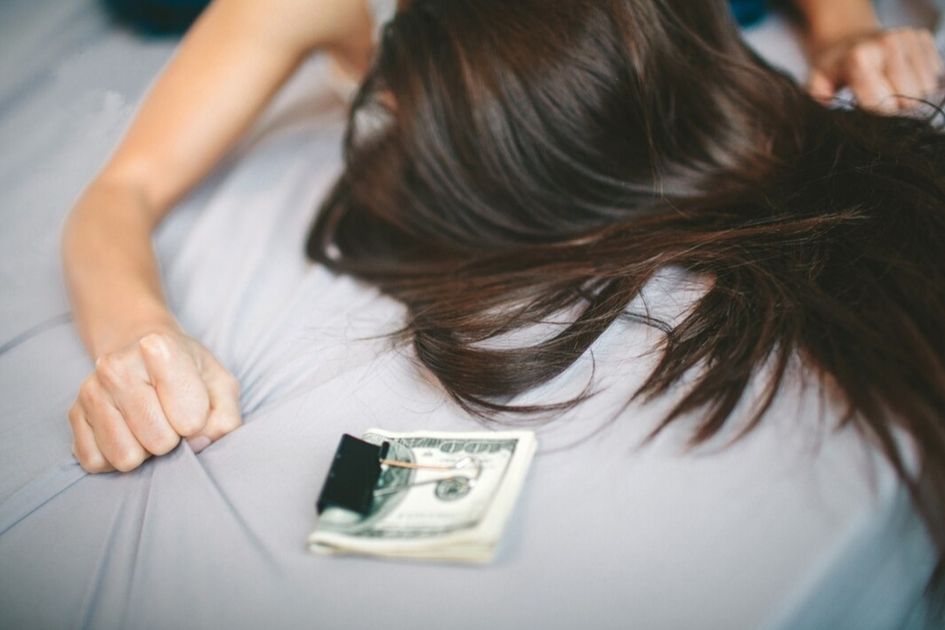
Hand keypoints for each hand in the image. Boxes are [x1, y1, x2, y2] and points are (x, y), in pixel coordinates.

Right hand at [69, 331, 241, 472]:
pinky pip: (96, 462)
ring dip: (143, 450)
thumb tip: (197, 444)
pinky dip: (115, 456)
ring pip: (125, 457)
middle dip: (171, 438)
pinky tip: (126, 430)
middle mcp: (117, 366)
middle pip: (159, 442)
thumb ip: (225, 417)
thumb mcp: (220, 385)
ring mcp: (91, 390)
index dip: (198, 421)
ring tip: (148, 423)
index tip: (192, 404)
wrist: (141, 347)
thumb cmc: (187, 370)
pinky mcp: (73, 414)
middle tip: (169, 416)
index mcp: (161, 348)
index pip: (190, 419)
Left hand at [808, 27, 944, 112]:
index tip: (867, 118)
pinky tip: (901, 79)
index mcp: (860, 59)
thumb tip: (831, 125)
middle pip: (910, 100)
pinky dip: (921, 84)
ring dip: (911, 97)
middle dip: (896, 110)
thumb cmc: (833, 69)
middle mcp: (888, 44)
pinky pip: (935, 76)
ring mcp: (909, 39)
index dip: (877, 118)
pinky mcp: (923, 38)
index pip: (883, 105)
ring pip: (926, 90)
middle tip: (879, 103)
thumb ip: (820, 104)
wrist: (847, 39)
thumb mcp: (817, 86)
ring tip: (889, 90)